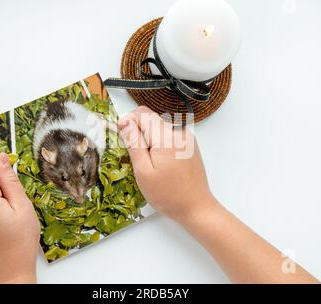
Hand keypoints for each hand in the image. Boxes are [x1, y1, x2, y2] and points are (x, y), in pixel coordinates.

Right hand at [118, 106, 216, 223]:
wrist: (196, 207)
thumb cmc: (168, 194)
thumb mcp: (143, 171)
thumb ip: (134, 143)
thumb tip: (124, 122)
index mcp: (167, 137)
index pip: (142, 113)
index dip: (128, 122)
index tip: (124, 139)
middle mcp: (179, 132)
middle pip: (151, 119)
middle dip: (140, 134)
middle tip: (139, 159)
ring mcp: (187, 138)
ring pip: (159, 128)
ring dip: (151, 141)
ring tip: (153, 165)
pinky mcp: (190, 145)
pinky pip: (169, 136)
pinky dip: (161, 145)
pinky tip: (163, 165)